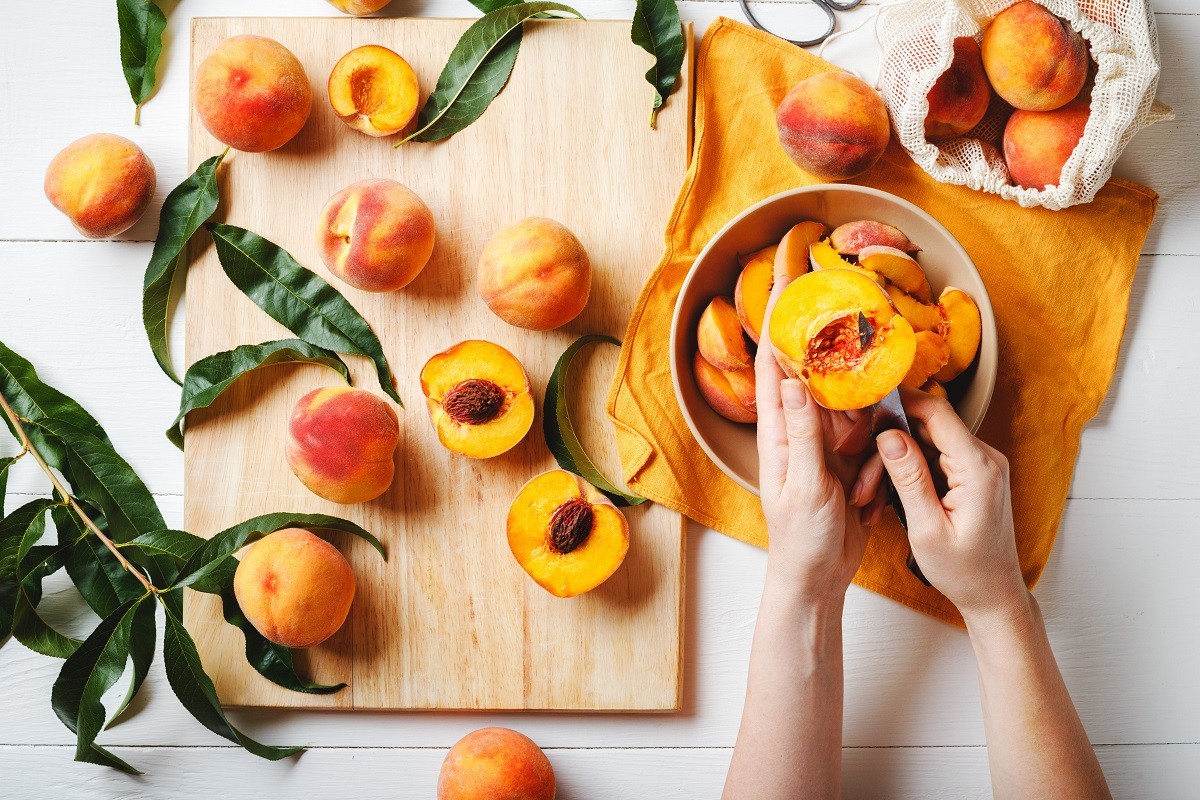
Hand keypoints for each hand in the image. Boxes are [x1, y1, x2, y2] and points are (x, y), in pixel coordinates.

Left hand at [755, 274, 887, 602]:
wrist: (819, 578)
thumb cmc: (800, 537)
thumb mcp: (805, 484)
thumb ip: (803, 433)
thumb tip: (793, 379)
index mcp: (778, 433)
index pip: (773, 367)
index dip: (778, 327)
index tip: (785, 284)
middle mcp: (801, 432)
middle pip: (821, 381)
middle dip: (839, 372)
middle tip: (857, 356)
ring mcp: (827, 448)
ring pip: (855, 414)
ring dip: (864, 436)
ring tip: (855, 478)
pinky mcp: (851, 465)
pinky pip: (873, 444)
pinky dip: (876, 463)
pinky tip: (866, 498)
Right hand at [869, 387, 1028, 622]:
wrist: (993, 594)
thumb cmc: (964, 571)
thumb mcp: (927, 529)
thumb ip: (909, 479)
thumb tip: (889, 436)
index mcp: (978, 468)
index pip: (936, 412)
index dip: (898, 402)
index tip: (865, 406)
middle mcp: (984, 459)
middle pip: (925, 426)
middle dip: (887, 441)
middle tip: (858, 468)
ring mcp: (979, 465)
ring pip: (924, 442)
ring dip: (893, 461)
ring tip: (870, 495)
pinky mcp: (970, 475)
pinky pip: (932, 458)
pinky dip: (907, 471)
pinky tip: (886, 496)